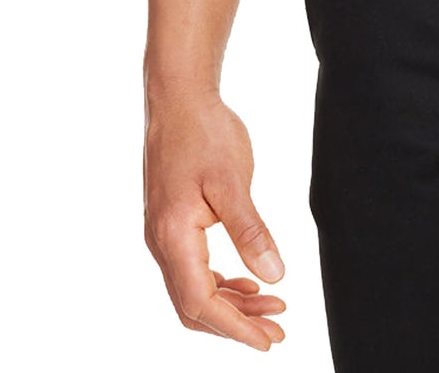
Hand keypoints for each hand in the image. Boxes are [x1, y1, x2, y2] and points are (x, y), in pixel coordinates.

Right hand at [144, 89, 288, 350]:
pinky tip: (247, 280)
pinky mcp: (171, 224)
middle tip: (276, 332)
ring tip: (272, 307)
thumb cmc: (204, 132)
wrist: (178, 98)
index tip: (268, 340)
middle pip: (194, 306)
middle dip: (235, 325)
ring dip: (231, 304)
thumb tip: (274, 277)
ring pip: (193, 290)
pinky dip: (220, 283)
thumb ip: (251, 230)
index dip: (236, 328)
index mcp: (173, 237)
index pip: (201, 303)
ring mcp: (164, 235)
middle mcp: (162, 243)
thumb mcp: (233, 180)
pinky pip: (192, 269)